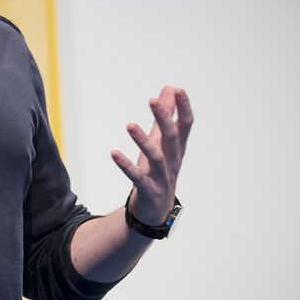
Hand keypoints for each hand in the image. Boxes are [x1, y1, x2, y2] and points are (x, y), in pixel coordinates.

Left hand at [111, 86, 192, 224]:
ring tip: (129, 125)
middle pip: (171, 138)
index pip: (185, 126)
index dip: (183, 108)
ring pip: (156, 157)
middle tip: (152, 100)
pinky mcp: (149, 190)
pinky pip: (138, 178)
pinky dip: (127, 166)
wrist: (155, 210)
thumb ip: (165, 116)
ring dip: (143, 141)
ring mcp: (162, 177)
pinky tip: (114, 153)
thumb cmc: (158, 171)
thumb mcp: (161, 143)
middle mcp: (172, 161)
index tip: (178, 89)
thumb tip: (170, 89)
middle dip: (164, 118)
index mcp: (176, 149)